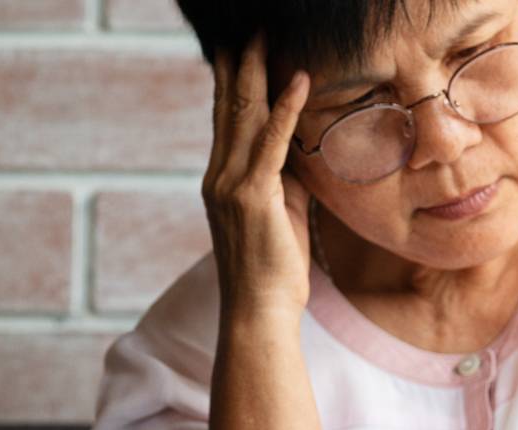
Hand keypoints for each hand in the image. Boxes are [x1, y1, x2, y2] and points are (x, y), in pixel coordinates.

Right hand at [203, 32, 314, 322]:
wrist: (260, 312)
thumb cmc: (274, 270)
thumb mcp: (279, 214)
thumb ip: (281, 178)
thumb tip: (297, 149)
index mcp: (221, 180)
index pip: (226, 118)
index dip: (231, 78)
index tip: (238, 45)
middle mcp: (218, 177)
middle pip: (228, 106)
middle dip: (238, 62)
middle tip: (247, 27)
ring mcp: (231, 186)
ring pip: (243, 116)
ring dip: (257, 71)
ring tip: (264, 35)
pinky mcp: (253, 198)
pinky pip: (271, 145)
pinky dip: (285, 110)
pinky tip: (298, 80)